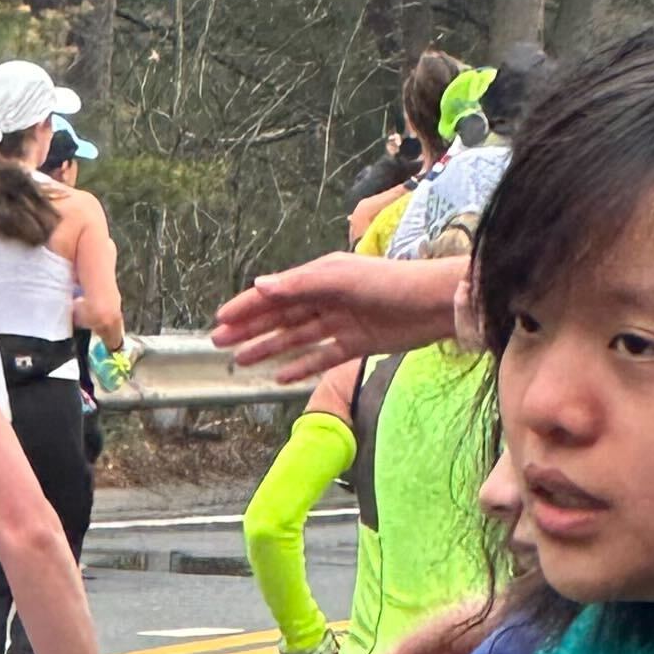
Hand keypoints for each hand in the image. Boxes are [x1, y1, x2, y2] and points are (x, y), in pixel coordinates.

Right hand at [213, 252, 459, 381]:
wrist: (433, 304)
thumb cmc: (388, 283)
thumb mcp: (340, 279)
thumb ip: (300, 285)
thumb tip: (260, 285)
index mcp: (321, 276)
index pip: (275, 293)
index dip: (247, 306)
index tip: (220, 319)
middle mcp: (328, 298)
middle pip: (281, 316)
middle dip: (251, 329)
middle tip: (219, 344)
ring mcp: (342, 322)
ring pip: (297, 338)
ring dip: (269, 348)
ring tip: (241, 362)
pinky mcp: (357, 344)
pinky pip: (321, 357)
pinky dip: (301, 366)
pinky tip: (280, 377)